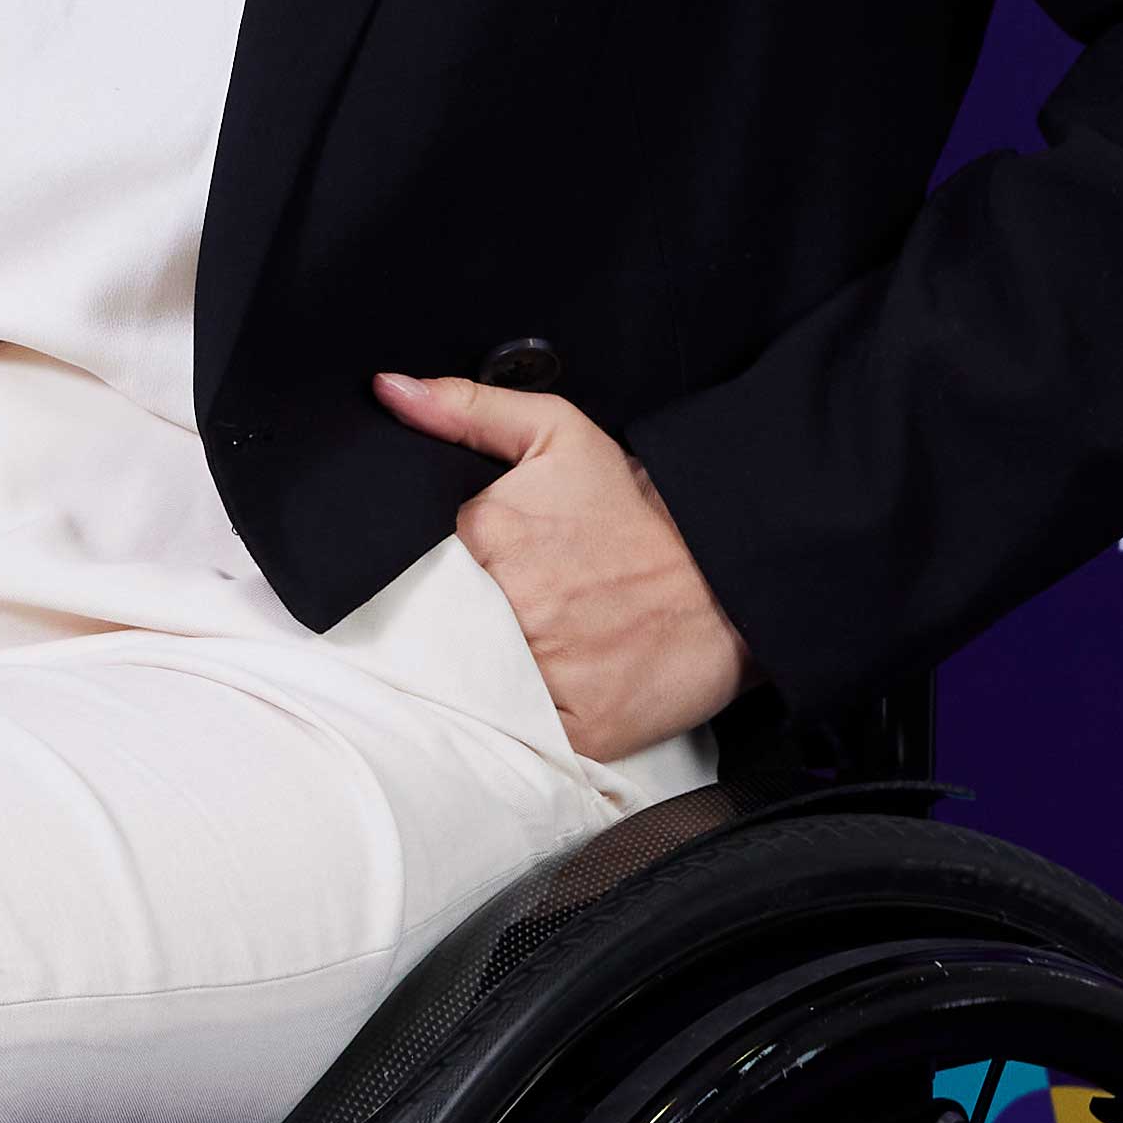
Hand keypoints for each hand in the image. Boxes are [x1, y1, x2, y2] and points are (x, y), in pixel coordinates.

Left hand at [375, 367, 748, 762]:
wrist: (731, 570)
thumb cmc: (638, 508)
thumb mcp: (557, 432)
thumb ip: (468, 409)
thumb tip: (391, 390)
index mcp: (490, 530)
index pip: (417, 567)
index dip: (435, 576)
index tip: (466, 577)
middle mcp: (511, 604)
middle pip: (443, 629)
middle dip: (460, 624)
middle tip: (507, 614)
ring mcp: (545, 671)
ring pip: (476, 687)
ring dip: (487, 676)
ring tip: (530, 651)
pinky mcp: (580, 727)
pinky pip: (524, 733)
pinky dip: (527, 722)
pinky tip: (550, 693)